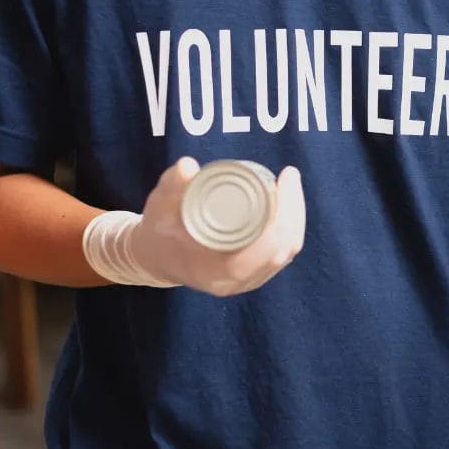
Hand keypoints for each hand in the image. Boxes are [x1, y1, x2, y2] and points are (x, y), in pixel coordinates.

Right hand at [83, 158, 305, 295]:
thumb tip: (189, 166)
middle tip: (289, 177)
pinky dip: (290, 227)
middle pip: (282, 250)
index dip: (282, 218)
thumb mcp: (158, 207)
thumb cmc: (158, 230)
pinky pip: (281, 252)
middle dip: (293, 212)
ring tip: (290, 185)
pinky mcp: (253, 274)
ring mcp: (247, 281)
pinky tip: (290, 204)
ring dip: (294, 218)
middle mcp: (237, 282)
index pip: (264, 251)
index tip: (282, 182)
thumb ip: (172, 186)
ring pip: (285, 252)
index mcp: (217, 272)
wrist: (154, 257)